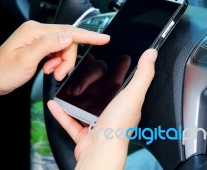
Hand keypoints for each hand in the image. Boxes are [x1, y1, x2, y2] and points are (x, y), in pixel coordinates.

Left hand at [0, 20, 109, 96]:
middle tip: (58, 73)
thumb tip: (68, 37)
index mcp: (35, 31)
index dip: (88, 36)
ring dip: (61, 62)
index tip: (104, 38)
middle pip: (67, 41)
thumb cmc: (3, 72)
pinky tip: (48, 69)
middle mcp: (37, 31)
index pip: (68, 31)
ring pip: (63, 48)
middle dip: (67, 58)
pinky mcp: (38, 46)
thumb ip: (48, 46)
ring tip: (51, 72)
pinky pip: (56, 52)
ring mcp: (38, 39)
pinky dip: (56, 62)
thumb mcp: (26, 60)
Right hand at [48, 48, 157, 169]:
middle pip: (101, 94)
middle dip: (93, 83)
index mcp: (126, 104)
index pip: (123, 83)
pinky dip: (62, 112)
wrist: (100, 151)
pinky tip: (54, 103)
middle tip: (85, 70)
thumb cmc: (117, 126)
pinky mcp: (83, 135)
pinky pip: (70, 121)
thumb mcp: (133, 94)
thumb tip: (152, 55)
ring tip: (67, 84)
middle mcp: (113, 114)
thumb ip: (143, 74)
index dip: (122, 71)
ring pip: (85, 107)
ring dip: (75, 97)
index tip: (120, 59)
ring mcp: (97, 125)